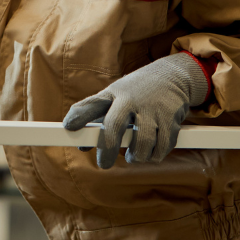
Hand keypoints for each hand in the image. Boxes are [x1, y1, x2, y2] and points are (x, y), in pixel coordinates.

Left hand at [62, 53, 208, 168]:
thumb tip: (81, 146)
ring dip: (137, 156)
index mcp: (114, 93)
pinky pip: (161, 146)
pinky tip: (152, 151)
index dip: (79, 115)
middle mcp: (131, 99)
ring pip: (141, 143)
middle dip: (108, 148)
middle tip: (104, 164)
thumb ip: (97, 118)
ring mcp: (151, 108)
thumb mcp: (115, 96)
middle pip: (114, 125)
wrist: (172, 75)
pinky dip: (155, 154)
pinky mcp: (170, 118)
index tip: (68, 127)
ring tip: (134, 156)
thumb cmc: (136, 91)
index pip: (93, 104)